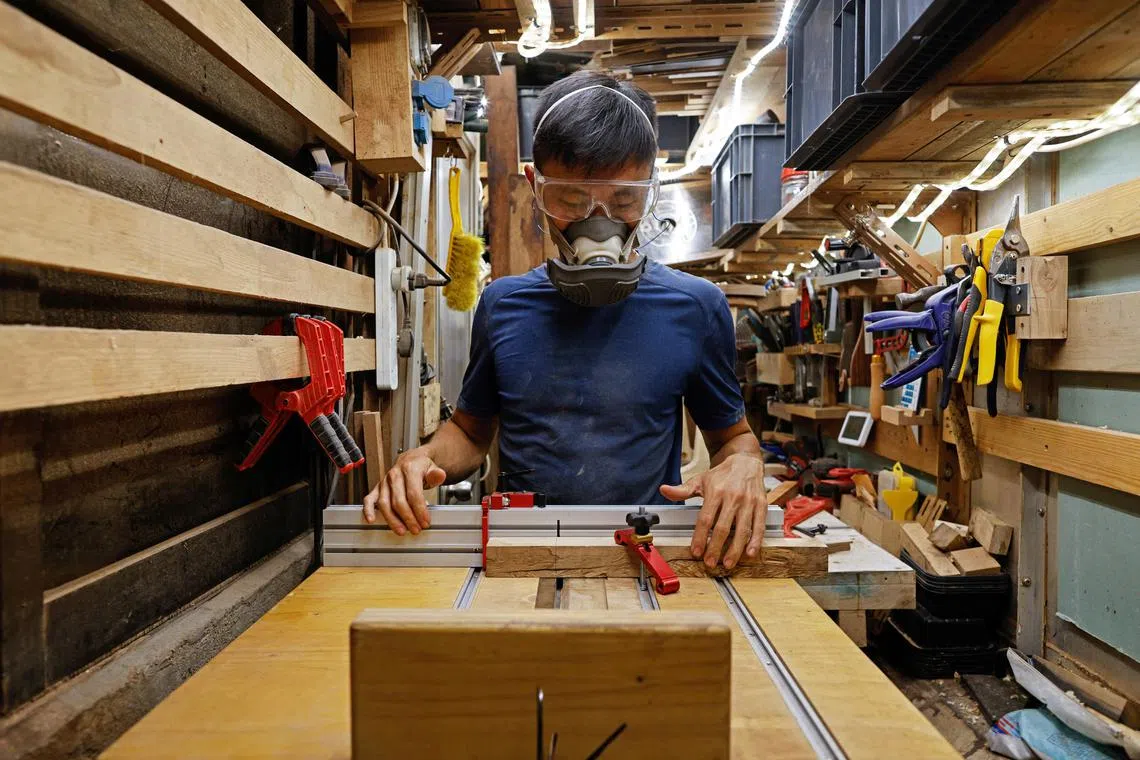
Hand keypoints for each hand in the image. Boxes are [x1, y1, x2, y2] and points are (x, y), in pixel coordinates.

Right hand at [363, 447, 446, 534]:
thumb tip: (439, 475)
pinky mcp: (377, 488)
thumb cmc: (421, 467)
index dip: (420, 510)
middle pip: (399, 501)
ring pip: (385, 503)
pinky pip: (369, 499)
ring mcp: (384, 482)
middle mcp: (394, 475)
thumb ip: (435, 474)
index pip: (414, 493)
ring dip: (392, 520)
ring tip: (401, 531)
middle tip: (416, 529)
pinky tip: (371, 519)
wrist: (411, 459)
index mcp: (409, 469)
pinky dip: (368, 510)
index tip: (425, 521)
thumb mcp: (432, 468)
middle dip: (408, 518)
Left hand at [659, 453, 766, 569]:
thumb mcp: (700, 479)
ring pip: (742, 530)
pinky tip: (750, 553)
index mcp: (716, 492)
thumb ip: (683, 490)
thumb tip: (664, 490)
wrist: (746, 461)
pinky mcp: (761, 506)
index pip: (705, 519)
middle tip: (710, 562)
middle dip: (715, 547)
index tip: (696, 551)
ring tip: (728, 563)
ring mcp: (748, 502)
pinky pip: (759, 526)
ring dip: (735, 549)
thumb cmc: (722, 474)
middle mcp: (733, 497)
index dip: (700, 537)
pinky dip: (756, 541)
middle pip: (722, 527)